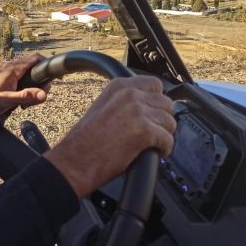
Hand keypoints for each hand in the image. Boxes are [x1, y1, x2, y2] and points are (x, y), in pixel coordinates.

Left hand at [0, 53, 48, 122]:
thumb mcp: (7, 101)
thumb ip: (26, 97)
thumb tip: (44, 94)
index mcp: (13, 69)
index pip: (35, 58)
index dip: (46, 65)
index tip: (51, 80)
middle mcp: (12, 69)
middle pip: (36, 69)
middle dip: (41, 84)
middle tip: (36, 98)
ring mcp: (10, 75)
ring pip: (30, 78)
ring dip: (33, 90)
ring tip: (25, 104)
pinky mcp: (8, 82)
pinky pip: (23, 83)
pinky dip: (26, 92)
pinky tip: (20, 104)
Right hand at [44, 76, 175, 198]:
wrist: (75, 160)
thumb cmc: (86, 140)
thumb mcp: (103, 107)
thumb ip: (124, 101)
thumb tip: (149, 106)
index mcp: (119, 86)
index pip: (155, 84)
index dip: (156, 102)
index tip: (153, 114)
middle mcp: (129, 93)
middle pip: (166, 103)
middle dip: (161, 120)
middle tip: (152, 133)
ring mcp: (137, 110)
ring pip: (170, 122)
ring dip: (163, 135)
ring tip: (151, 145)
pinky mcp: (144, 130)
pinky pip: (168, 140)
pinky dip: (164, 150)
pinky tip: (153, 153)